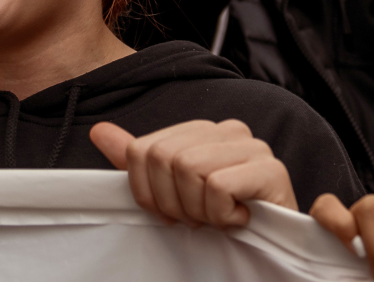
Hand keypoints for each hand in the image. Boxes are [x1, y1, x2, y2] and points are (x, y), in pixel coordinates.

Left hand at [90, 119, 295, 227]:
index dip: (147, 191)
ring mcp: (253, 146)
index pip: (142, 150)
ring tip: (218, 218)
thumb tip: (99, 131)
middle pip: (163, 158)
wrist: (274, 244)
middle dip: (173, 202)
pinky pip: (217, 187)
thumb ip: (137, 160)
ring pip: (189, 169)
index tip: (171, 211)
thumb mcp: (172, 190)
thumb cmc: (222, 216)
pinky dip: (220, 215)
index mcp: (201, 130)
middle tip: (197, 218)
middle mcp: (228, 129)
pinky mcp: (272, 169)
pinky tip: (238, 219)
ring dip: (199, 210)